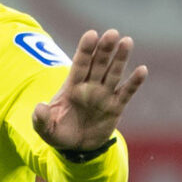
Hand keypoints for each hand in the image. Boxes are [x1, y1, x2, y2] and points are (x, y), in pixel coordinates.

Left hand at [31, 29, 147, 154]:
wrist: (76, 148)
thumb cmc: (59, 133)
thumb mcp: (45, 130)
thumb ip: (41, 119)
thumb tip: (39, 107)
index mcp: (71, 87)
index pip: (80, 64)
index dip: (85, 50)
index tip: (91, 34)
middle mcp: (89, 87)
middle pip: (98, 64)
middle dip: (105, 49)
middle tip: (112, 33)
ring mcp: (104, 95)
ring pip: (113, 73)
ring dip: (120, 59)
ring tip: (127, 42)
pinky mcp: (115, 107)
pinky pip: (126, 93)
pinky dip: (134, 82)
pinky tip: (142, 70)